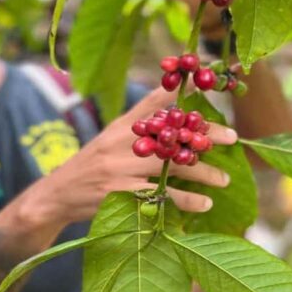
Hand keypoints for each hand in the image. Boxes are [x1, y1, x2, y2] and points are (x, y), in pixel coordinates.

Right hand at [20, 87, 236, 225]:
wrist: (58, 194)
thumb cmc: (93, 163)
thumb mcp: (112, 135)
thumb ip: (142, 118)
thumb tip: (176, 99)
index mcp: (123, 125)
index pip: (157, 103)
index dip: (185, 96)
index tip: (210, 88)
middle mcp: (122, 143)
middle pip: (172, 135)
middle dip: (205, 136)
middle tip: (233, 138)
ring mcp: (120, 169)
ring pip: (171, 167)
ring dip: (203, 173)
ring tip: (224, 179)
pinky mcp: (120, 195)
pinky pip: (160, 197)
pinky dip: (186, 200)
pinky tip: (204, 203)